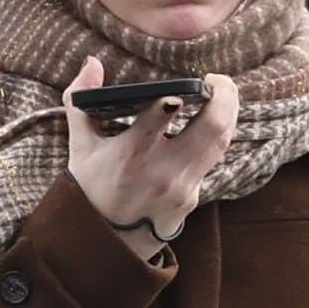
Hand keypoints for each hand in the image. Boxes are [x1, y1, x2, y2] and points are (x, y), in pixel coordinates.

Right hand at [58, 58, 236, 248]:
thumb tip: (91, 64)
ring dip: (228, 112)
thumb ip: (81, 101)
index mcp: (131, 154)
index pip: (161, 117)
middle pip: (212, 127)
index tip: (185, 82)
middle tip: (217, 79)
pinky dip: (216, 135)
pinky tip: (215, 119)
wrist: (105, 243)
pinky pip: (212, 159)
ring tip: (222, 92)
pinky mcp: (193, 198)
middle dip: (224, 96)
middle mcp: (162, 171)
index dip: (179, 94)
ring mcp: (183, 187)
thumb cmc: (91, 188)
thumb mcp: (80, 146)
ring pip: (221, 142)